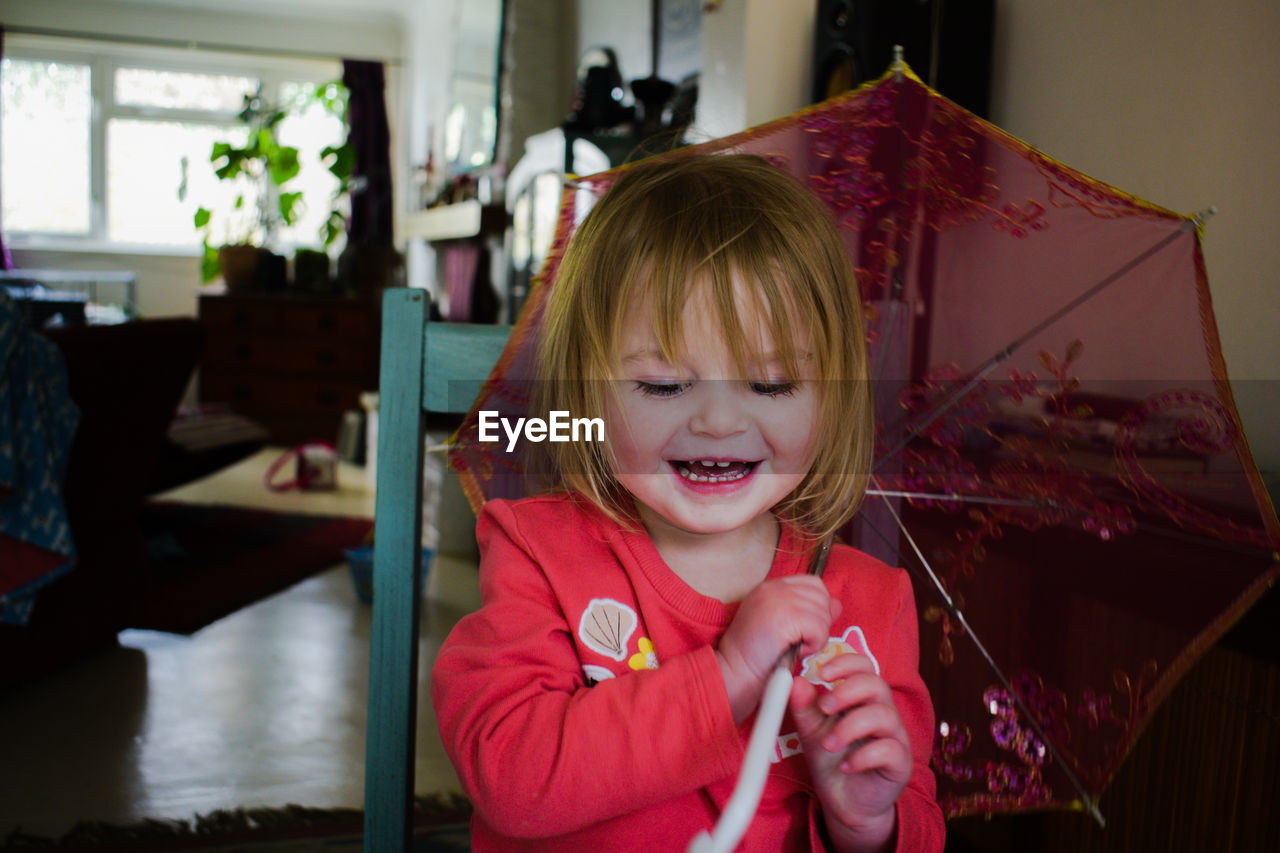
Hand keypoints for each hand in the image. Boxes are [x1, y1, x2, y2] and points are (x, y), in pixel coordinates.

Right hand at [716, 575, 838, 723]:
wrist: (734, 673)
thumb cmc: (755, 657)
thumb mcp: (783, 627)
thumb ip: (809, 611)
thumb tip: (836, 604)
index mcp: (770, 587)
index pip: (813, 584)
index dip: (817, 606)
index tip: (804, 628)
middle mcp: (773, 587)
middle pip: (822, 596)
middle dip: (819, 621)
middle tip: (800, 641)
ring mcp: (778, 599)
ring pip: (822, 613)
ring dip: (816, 636)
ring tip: (795, 647)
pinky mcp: (785, 616)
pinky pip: (819, 628)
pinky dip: (814, 644)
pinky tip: (796, 651)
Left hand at [789, 652, 911, 851]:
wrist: (844, 801)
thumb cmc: (831, 759)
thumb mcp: (811, 731)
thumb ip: (804, 707)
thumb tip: (795, 681)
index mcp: (862, 699)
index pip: (864, 666)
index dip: (846, 664)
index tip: (822, 673)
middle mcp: (882, 711)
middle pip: (877, 684)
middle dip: (847, 691)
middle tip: (824, 708)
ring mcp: (894, 736)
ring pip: (883, 715)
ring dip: (850, 727)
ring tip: (828, 744)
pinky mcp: (900, 762)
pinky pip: (888, 750)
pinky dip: (862, 756)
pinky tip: (845, 767)